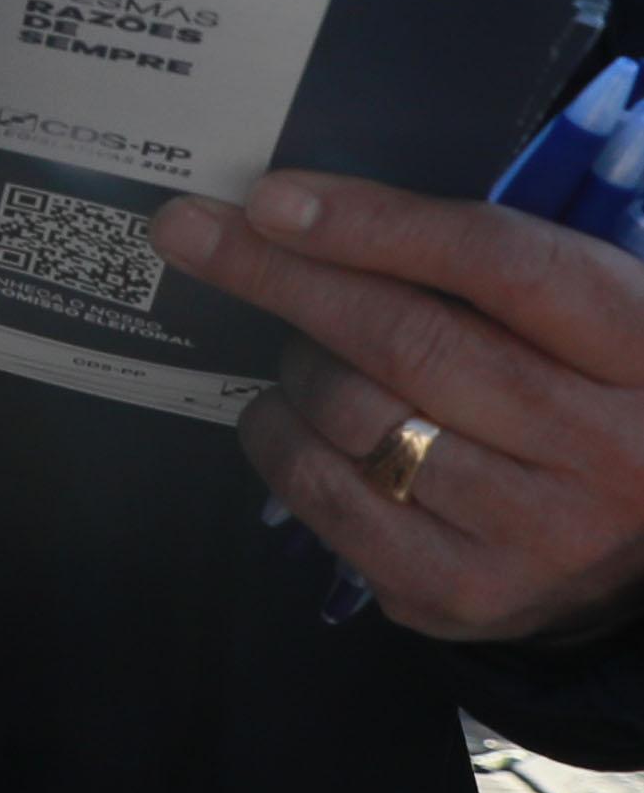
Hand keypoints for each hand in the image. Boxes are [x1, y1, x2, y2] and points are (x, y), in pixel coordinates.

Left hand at [159, 172, 643, 640]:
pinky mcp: (470, 592)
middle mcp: (604, 446)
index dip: (373, 224)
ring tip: (299, 350)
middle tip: (193, 232)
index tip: (271, 199)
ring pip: (357, 420)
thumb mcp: (587, 313)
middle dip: (281, 277)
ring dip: (294, 367)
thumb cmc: (599, 392)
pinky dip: (282, 446)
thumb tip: (308, 211)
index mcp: (642, 346)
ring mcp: (538, 532)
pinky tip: (289, 420)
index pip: (498, 264)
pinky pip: (330, 504)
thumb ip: (483, 262)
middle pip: (408, 341)